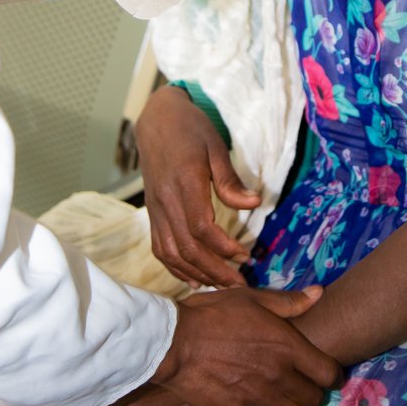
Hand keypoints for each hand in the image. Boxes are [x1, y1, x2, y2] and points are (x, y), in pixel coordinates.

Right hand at [135, 84, 259, 287]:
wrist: (157, 120)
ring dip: (196, 274)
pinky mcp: (152, 212)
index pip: (200, 226)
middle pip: (186, 247)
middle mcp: (166, 200)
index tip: (244, 255)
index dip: (222, 247)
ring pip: (171, 252)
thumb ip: (230, 180)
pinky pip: (160, 247)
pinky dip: (175, 267)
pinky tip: (194, 278)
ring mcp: (155, 208)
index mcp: (185, 181)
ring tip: (221, 285)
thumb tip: (254, 204)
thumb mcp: (216, 147)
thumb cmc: (191, 130)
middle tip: (239, 284)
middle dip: (214, 271)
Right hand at [152, 285, 341, 405]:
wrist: (175, 341)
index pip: (328, 373)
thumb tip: (320, 293)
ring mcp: (260, 397)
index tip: (323, 374)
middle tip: (299, 388)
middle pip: (314, 400)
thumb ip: (289, 301)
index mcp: (287, 344)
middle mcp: (279, 374)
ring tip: (282, 405)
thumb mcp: (252, 299)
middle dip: (311, 394)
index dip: (330, 375)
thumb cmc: (214, 313)